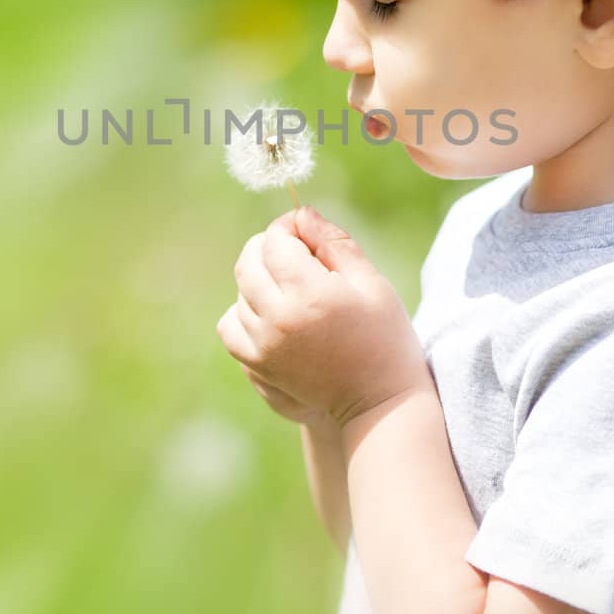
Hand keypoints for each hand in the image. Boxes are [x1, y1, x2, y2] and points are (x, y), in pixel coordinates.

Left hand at [217, 205, 428, 429]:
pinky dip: (243, 313)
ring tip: (293, 288)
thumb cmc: (383, 335)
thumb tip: (301, 213)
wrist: (378, 400)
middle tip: (296, 253)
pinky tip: (271, 313)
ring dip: (260, 280)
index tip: (306, 231)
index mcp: (309, 293)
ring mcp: (262, 345)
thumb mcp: (370, 281)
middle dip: (268, 247)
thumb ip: (333, 242)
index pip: (275, 240)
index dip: (289, 227)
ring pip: (240, 292)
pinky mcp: (257, 365)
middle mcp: (278, 318)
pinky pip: (230, 326)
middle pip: (249, 262)